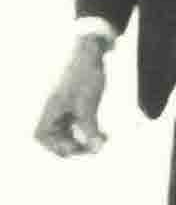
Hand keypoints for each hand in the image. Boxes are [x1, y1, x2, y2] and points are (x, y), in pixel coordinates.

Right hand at [33, 40, 108, 156]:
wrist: (92, 56)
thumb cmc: (85, 76)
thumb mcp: (87, 105)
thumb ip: (89, 128)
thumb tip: (96, 149)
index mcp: (51, 110)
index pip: (42, 135)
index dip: (55, 146)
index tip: (74, 148)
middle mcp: (56, 111)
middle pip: (58, 138)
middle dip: (76, 146)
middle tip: (96, 147)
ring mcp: (67, 110)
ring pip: (71, 134)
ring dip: (86, 140)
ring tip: (104, 140)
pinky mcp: (79, 107)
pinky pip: (81, 127)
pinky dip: (91, 133)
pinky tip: (105, 135)